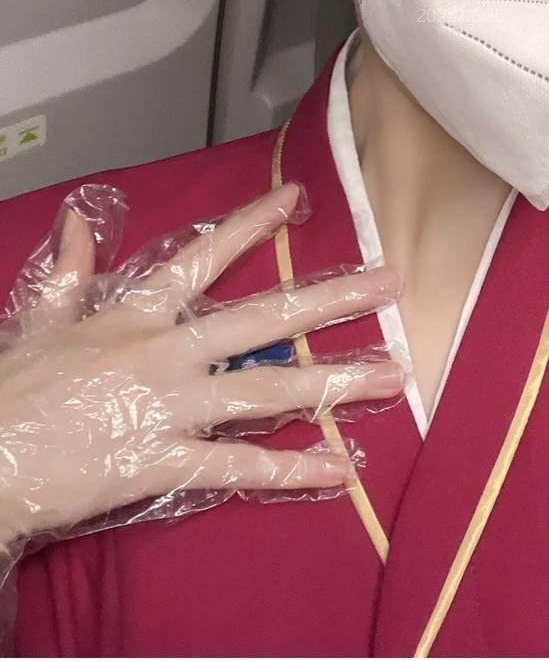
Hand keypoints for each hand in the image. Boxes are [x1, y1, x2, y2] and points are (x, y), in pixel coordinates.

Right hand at [0, 183, 403, 546]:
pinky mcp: (165, 462)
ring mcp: (172, 406)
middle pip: (264, 318)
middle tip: (391, 283)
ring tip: (392, 373)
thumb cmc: (12, 390)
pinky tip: (339, 469)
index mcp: (139, 314)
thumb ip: (70, 271)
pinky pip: (239, 468)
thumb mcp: (40, 319)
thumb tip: (76, 219)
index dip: (253, 224)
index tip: (298, 197)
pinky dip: (291, 470)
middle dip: (332, 299)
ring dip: (335, 381)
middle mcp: (169, 352)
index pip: (205, 256)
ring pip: (269, 389)